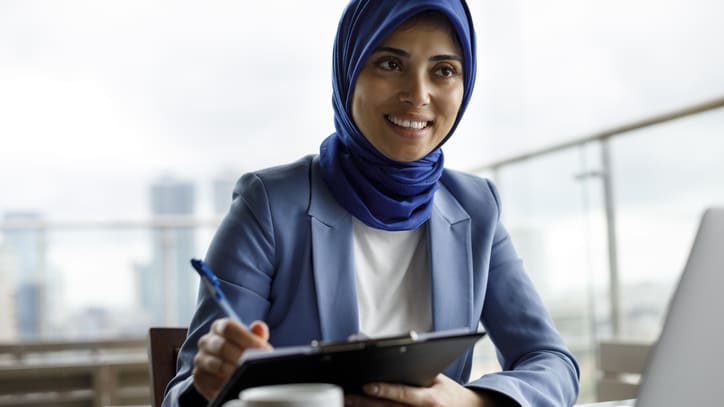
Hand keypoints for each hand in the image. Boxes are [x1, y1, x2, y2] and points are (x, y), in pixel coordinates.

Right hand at [192, 318, 271, 399]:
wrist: (227, 373)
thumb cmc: (240, 352)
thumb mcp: (251, 341)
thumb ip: (256, 333)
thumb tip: (259, 327)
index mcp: (218, 327)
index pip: (228, 327)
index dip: (246, 337)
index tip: (262, 348)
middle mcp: (206, 341)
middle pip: (222, 346)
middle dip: (242, 356)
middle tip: (255, 364)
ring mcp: (200, 359)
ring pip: (216, 365)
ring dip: (234, 371)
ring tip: (247, 375)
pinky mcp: (199, 377)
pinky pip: (211, 381)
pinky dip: (226, 384)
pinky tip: (236, 384)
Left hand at [344, 374, 500, 406]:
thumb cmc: (449, 393)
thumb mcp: (437, 380)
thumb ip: (415, 376)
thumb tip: (389, 363)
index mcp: (431, 400)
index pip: (403, 394)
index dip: (384, 391)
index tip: (366, 387)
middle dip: (365, 403)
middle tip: (346, 397)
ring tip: (348, 404)